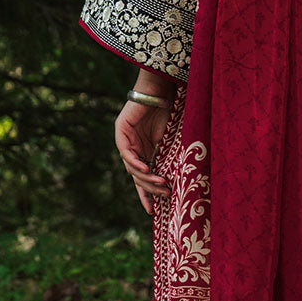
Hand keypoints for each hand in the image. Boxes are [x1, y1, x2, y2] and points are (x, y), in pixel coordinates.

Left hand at [115, 99, 172, 215]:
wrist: (163, 89)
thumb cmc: (171, 112)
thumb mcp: (171, 142)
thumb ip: (169, 159)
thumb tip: (180, 182)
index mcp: (144, 151)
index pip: (142, 178)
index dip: (147, 194)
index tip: (154, 211)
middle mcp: (132, 148)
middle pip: (136, 176)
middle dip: (149, 189)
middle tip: (163, 197)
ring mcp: (125, 140)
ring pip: (131, 167)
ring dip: (146, 178)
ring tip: (161, 184)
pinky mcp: (121, 131)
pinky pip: (126, 152)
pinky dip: (135, 162)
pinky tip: (147, 169)